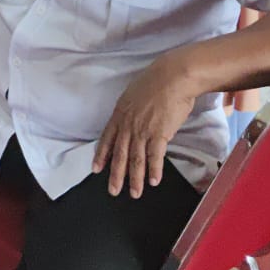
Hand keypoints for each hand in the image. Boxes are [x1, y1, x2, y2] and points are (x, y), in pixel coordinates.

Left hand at [92, 55, 197, 198]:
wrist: (173, 76)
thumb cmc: (156, 81)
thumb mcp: (134, 94)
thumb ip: (131, 111)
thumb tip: (135, 121)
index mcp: (120, 113)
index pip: (107, 139)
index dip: (102, 155)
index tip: (96, 169)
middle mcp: (128, 124)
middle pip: (120, 154)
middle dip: (116, 175)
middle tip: (113, 191)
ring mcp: (143, 130)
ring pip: (136, 159)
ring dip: (135, 179)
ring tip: (135, 193)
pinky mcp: (160, 134)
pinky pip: (155, 156)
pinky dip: (154, 170)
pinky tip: (153, 181)